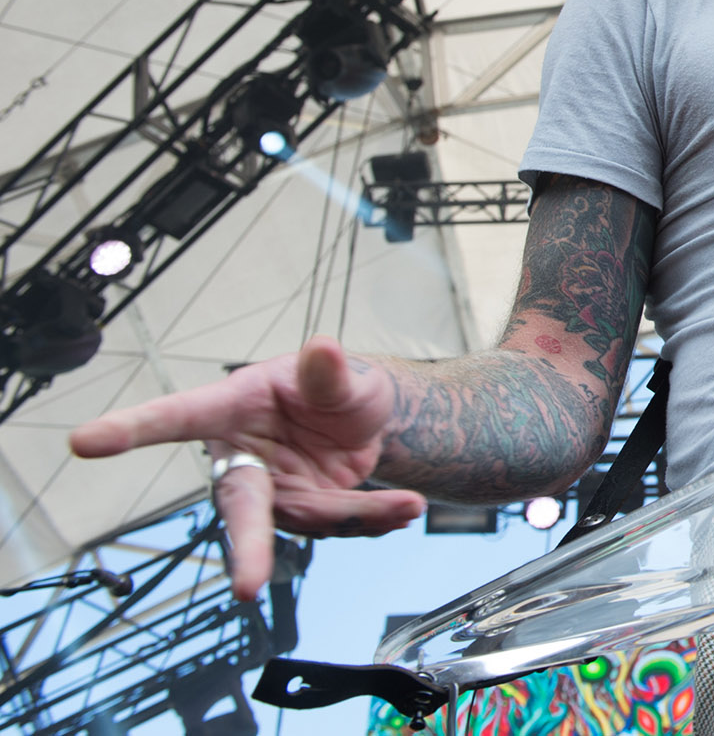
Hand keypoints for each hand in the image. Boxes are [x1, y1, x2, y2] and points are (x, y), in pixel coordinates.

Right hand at [68, 336, 424, 600]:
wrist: (372, 420)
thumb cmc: (339, 387)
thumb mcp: (343, 376)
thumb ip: (330, 373)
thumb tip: (323, 348)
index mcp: (234, 407)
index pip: (177, 417)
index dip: (131, 429)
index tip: (85, 440)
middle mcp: (242, 457)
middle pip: (238, 508)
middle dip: (247, 549)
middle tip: (247, 589)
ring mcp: (269, 492)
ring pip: (302, 523)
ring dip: (355, 520)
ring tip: (405, 508)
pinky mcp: (299, 513)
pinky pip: (330, 529)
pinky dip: (370, 523)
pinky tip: (400, 512)